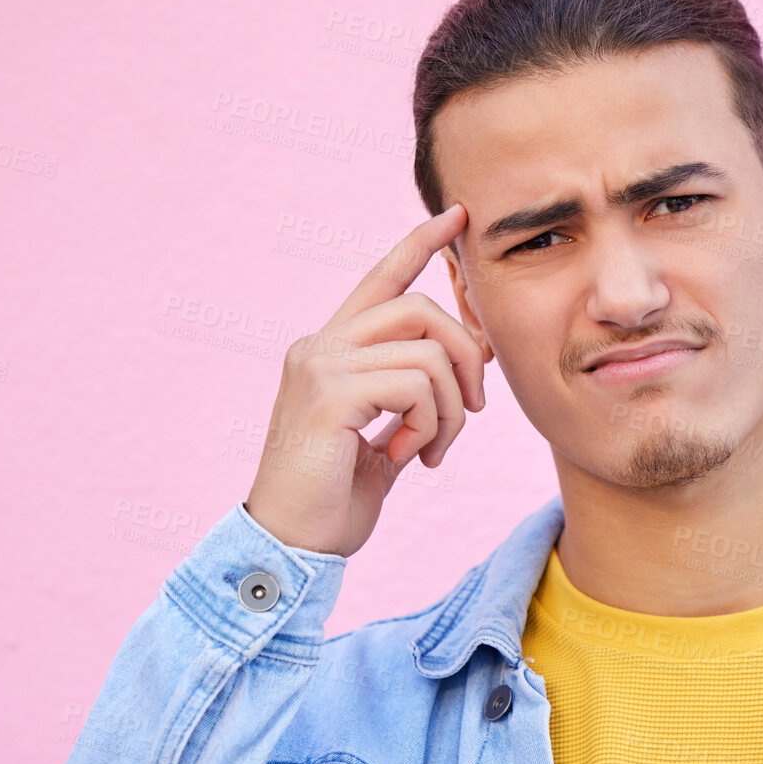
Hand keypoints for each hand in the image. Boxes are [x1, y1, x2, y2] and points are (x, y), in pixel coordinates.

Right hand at [243, 204, 484, 557]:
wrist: (291, 546)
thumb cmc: (334, 499)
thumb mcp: (384, 436)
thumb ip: (412, 396)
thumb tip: (466, 360)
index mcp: (331, 349)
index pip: (382, 280)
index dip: (419, 245)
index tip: (455, 217)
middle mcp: (320, 345)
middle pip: (421, 309)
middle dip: (464, 357)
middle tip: (471, 412)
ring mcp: (321, 365)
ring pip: (428, 352)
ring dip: (451, 409)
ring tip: (430, 450)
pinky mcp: (331, 394)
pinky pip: (415, 385)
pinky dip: (430, 425)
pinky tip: (407, 458)